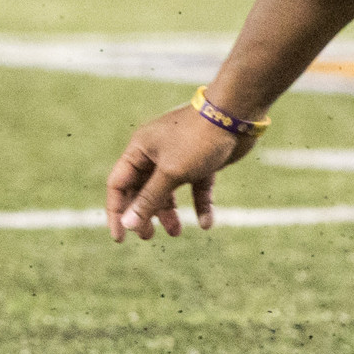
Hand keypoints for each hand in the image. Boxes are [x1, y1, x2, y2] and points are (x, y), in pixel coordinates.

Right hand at [106, 104, 250, 241]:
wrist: (236, 114)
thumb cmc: (198, 139)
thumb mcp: (170, 173)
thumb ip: (148, 199)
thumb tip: (127, 224)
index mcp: (140, 149)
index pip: (119, 184)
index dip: (117, 211)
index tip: (121, 238)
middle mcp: (156, 152)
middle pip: (142, 189)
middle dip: (144, 213)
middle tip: (148, 237)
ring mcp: (180, 156)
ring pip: (168, 190)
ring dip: (170, 212)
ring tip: (176, 232)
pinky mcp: (202, 161)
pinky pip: (196, 187)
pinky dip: (200, 204)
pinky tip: (207, 223)